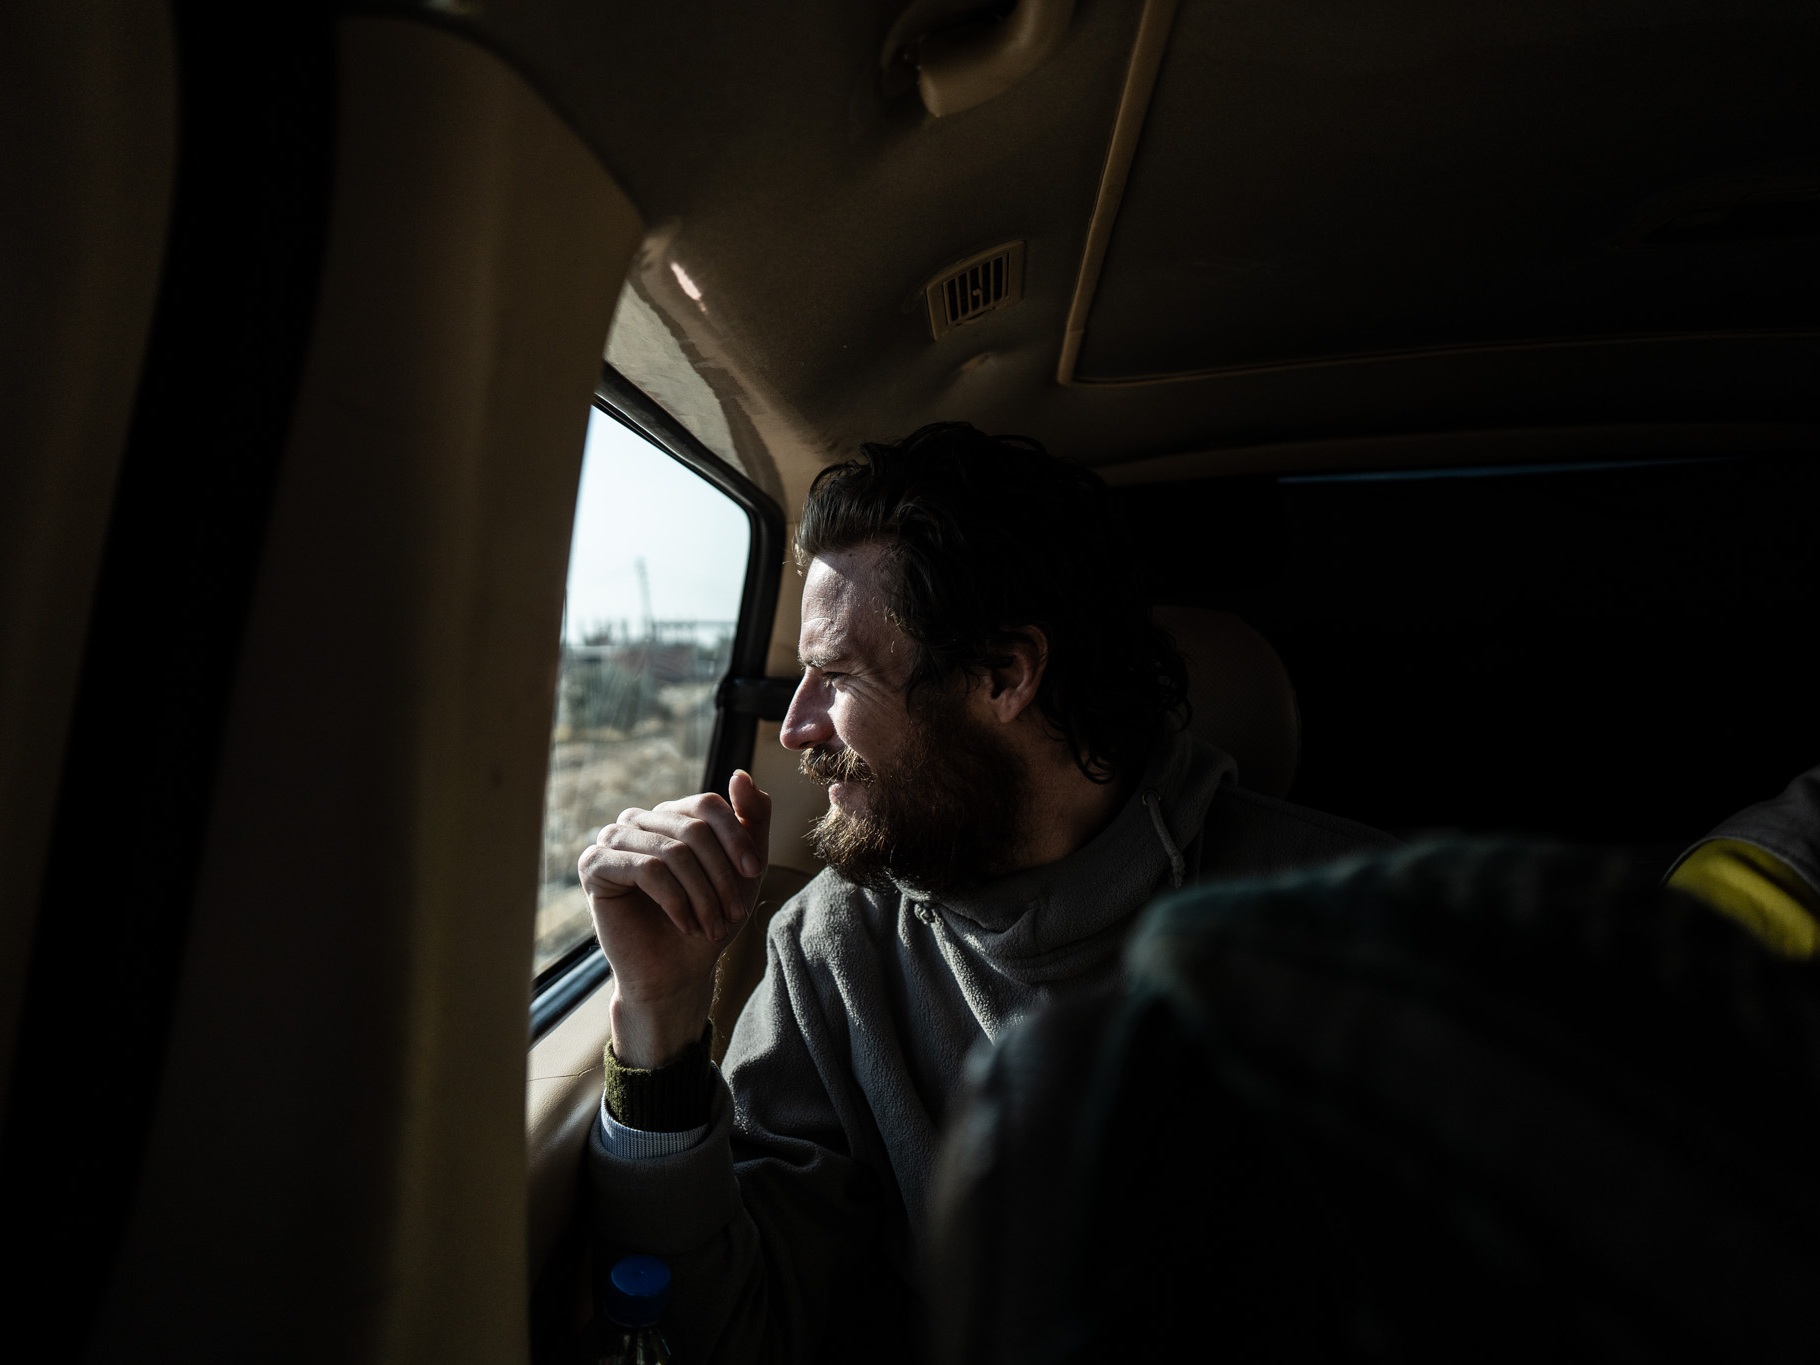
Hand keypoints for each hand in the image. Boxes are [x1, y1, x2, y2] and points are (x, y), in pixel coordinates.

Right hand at [579, 770, 771, 1066]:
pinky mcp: (594, 865)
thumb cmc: (708, 919)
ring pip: (673, 851)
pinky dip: (675, 900)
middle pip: (693, 829)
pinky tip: (685, 924)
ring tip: (713, 925)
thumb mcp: (743, 869)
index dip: (735, 838)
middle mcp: (638, 821)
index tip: (752, 873)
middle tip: (734, 913)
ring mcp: (612, 839)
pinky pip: (647, 869)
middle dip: (721, 875)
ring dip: (702, 894)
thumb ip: (751, 820)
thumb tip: (741, 774)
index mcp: (669, 815)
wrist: (677, 973)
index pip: (707, 805)